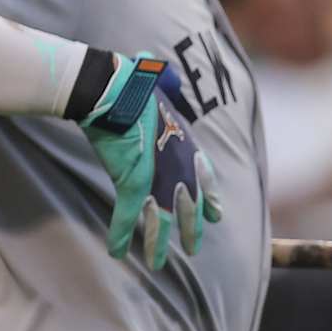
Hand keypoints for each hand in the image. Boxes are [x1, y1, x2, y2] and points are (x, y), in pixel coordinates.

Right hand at [79, 54, 221, 268]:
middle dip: (192, 228)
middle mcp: (177, 163)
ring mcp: (157, 176)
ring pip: (160, 219)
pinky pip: (125, 216)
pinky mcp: (132, 182)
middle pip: (188, 205)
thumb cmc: (132, 81)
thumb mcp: (154, 81)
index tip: (216, 215)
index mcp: (185, 142)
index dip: (209, 197)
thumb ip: (161, 79)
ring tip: (158, 265)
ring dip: (158, 243)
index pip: (204, 176)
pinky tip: (116, 253)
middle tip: (195, 248)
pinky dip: (119, 235)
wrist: (115, 87)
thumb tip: (158, 65)